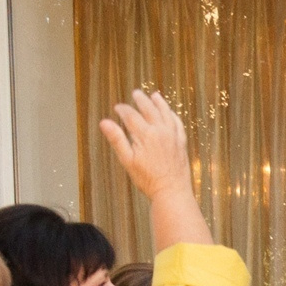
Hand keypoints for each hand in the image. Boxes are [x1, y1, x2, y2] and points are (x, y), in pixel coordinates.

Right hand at [97, 90, 210, 249]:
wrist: (172, 191)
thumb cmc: (148, 179)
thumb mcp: (127, 160)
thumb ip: (117, 139)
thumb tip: (104, 122)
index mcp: (145, 135)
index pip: (131, 115)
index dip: (123, 109)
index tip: (117, 107)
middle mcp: (160, 131)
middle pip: (149, 109)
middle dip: (141, 100)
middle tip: (136, 93)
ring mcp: (173, 136)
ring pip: (165, 113)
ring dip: (159, 103)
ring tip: (154, 95)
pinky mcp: (181, 143)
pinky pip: (178, 124)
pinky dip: (173, 115)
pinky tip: (170, 112)